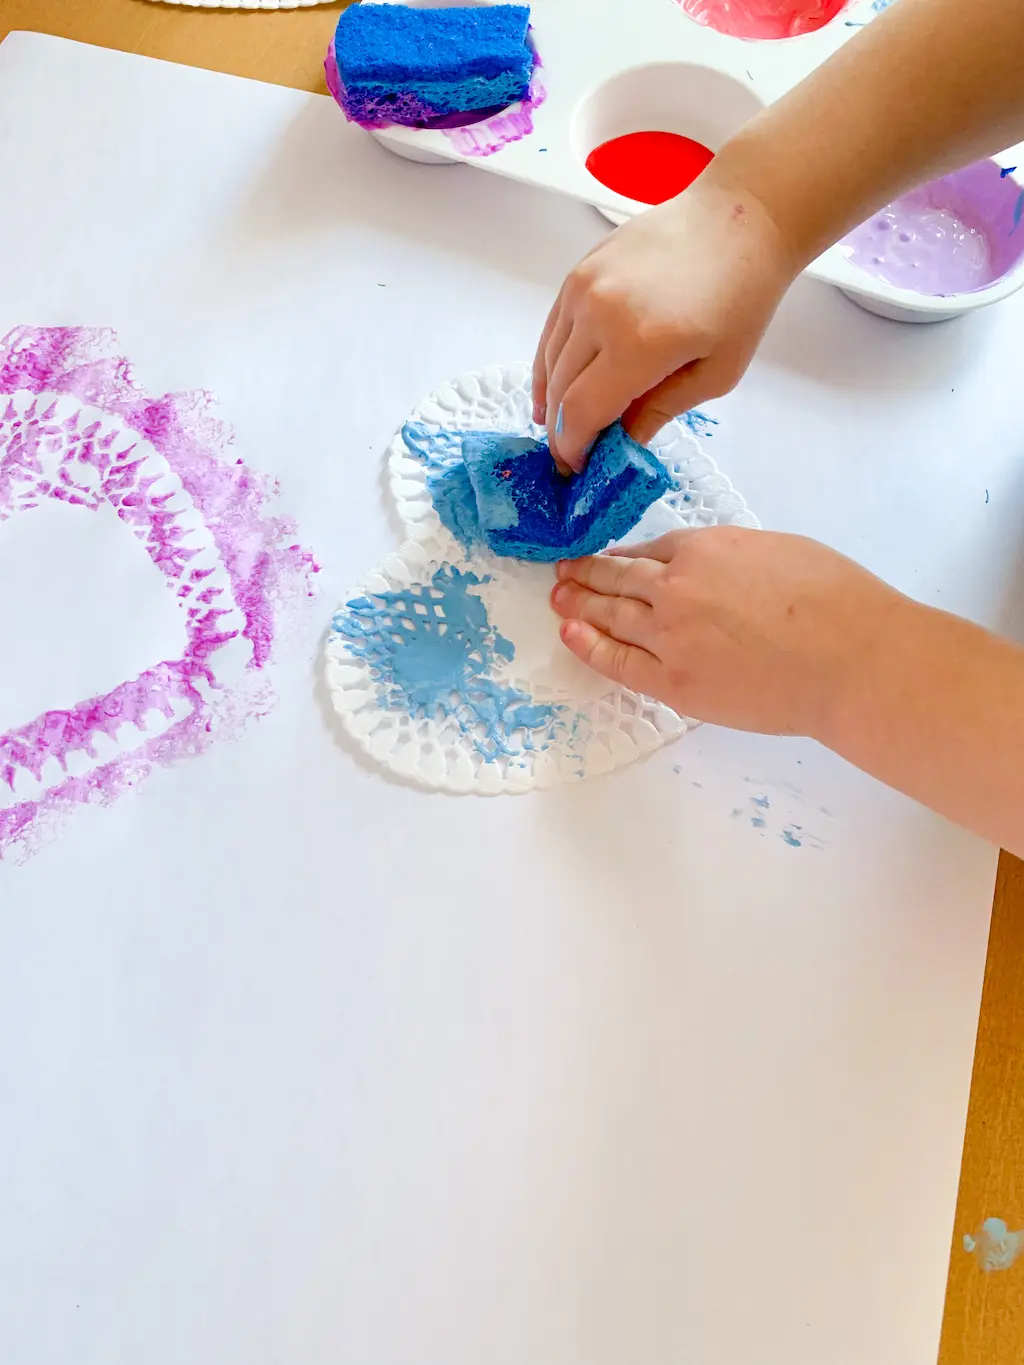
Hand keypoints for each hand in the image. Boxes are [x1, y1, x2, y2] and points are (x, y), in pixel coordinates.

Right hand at [533, 167, 799, 471]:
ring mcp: (583, 288)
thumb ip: (660, 411)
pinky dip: (550, 364)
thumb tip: (621, 443)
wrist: (739, 218)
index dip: (574, 448)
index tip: (577, 470)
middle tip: (572, 456)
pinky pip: (552, 330)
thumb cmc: (741, 298)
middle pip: (562, 390)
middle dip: (562, 431)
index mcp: (639, 345)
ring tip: (560, 427)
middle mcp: (600, 314)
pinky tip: (555, 387)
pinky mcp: (578, 272)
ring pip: (550, 361)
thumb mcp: (716, 373)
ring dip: (552, 400)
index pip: (583, 412)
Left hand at [550, 527, 911, 738]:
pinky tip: (571, 633)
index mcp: (704, 548)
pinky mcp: (674, 683)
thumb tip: (709, 570)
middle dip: (587, 571)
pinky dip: (589, 646)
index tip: (612, 558)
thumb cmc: (834, 602)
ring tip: (558, 596)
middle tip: (564, 569)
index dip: (628, 556)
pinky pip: (618, 663)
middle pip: (618, 577)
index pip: (650, 550)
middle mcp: (676, 587)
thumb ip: (730, 556)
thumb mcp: (776, 549)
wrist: (851, 659)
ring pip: (611, 615)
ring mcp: (670, 637)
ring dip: (579, 603)